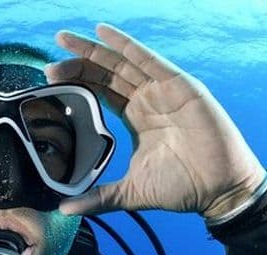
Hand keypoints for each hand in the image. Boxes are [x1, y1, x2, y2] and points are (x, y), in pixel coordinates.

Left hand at [45, 23, 265, 217]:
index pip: (101, 92)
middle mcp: (148, 99)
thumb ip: (98, 198)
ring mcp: (164, 91)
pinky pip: (149, 60)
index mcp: (136, 117)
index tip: (49, 82)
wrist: (218, 190)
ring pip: (122, 63)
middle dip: (77, 65)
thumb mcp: (130, 192)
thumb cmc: (182, 188)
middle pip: (106, 74)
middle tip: (48, 63)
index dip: (77, 84)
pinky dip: (126, 45)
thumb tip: (64, 209)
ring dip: (94, 50)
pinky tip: (103, 33)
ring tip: (64, 40)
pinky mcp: (180, 86)